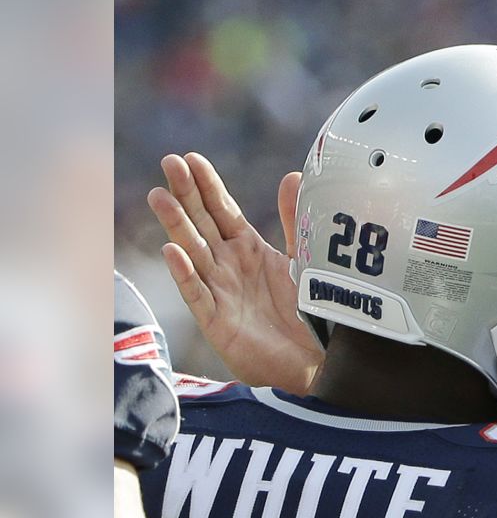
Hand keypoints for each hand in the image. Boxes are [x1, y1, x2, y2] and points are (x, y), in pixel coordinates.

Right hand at [147, 153, 321, 394]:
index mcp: (247, 248)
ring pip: (192, 252)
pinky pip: (198, 294)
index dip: (205, 184)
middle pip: (201, 223)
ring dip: (176, 225)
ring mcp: (219, 291)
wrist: (316, 359)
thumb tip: (291, 175)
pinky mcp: (217, 321)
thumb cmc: (306, 310)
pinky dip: (185, 273)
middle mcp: (228, 266)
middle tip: (169, 162)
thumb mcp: (301, 258)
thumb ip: (294, 220)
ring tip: (159, 196)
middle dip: (185, 194)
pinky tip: (172, 251)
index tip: (189, 157)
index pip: (221, 209)